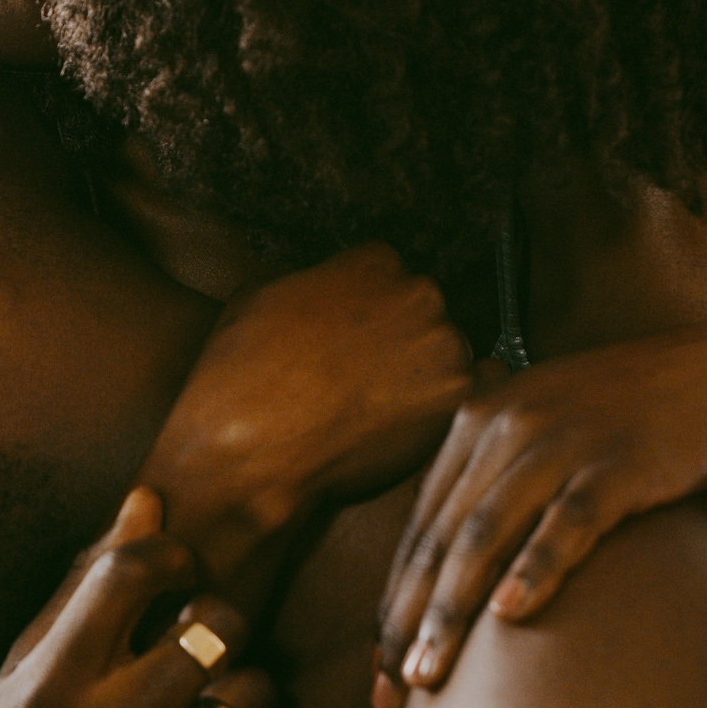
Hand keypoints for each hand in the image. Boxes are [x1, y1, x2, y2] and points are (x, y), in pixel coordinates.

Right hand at [0, 490, 275, 707]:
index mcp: (49, 680)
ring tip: (223, 692)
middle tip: (209, 631)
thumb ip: (83, 588)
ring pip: (249, 697)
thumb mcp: (23, 672)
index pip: (128, 573)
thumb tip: (147, 501)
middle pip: (212, 629)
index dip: (171, 552)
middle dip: (221, 619)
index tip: (178, 567)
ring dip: (247, 688)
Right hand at [143, 243, 476, 580]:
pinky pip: (462, 399)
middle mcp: (418, 293)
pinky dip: (435, 415)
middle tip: (366, 378)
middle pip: (425, 312)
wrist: (253, 446)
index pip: (390, 274)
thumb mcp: (260, 298)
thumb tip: (318, 294)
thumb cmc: (245, 376)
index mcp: (374, 261)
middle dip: (400, 342)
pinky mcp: (456, 398)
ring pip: (445, 357)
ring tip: (377, 410)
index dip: (370, 312)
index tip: (357, 339)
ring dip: (421, 379)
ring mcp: (444, 345)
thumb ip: (310, 285)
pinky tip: (395, 430)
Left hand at [371, 329, 706, 707]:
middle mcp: (504, 428)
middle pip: (442, 538)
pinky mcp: (618, 463)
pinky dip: (535, 566)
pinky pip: (568, 521)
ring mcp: (560, 443)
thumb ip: (486, 488)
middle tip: (388, 692)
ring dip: (451, 609)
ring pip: (486, 534)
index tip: (375, 671)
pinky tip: (510, 614)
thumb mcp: (535, 438)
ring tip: (429, 673)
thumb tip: (439, 575)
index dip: (394, 600)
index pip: (420, 528)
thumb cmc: (613, 424)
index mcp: (474, 426)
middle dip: (409, 620)